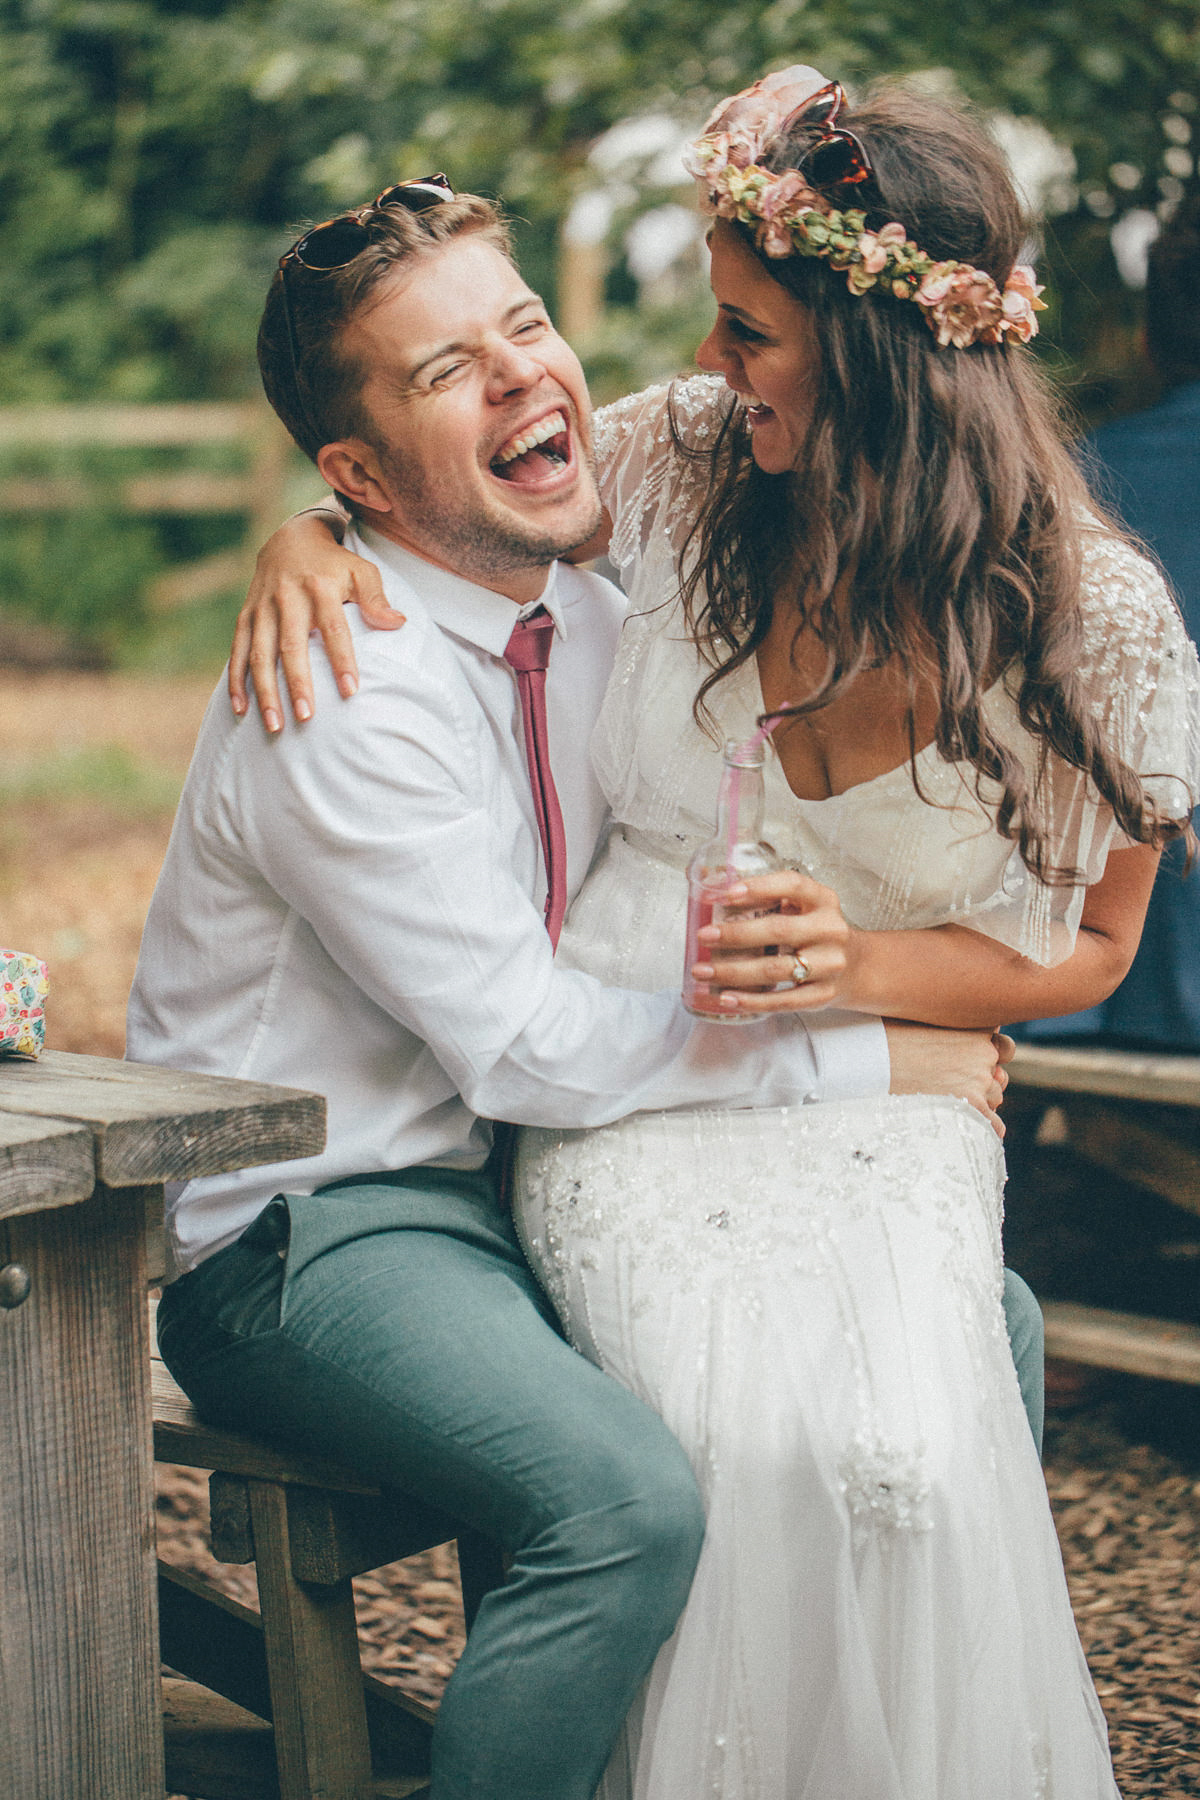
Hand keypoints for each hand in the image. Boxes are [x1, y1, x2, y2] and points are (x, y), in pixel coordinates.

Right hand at [228, 512, 404, 731]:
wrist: (291, 539)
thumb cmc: (334, 564)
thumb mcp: (361, 570)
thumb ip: (376, 598)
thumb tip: (397, 623)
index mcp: (320, 588)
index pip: (333, 628)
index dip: (342, 660)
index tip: (350, 691)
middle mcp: (287, 598)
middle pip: (291, 646)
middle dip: (297, 683)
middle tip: (307, 717)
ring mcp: (263, 608)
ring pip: (260, 654)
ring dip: (265, 691)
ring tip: (275, 724)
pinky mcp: (246, 615)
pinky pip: (238, 651)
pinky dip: (236, 680)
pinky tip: (241, 709)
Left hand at [688, 870, 849, 1012]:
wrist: (855, 966)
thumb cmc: (814, 931)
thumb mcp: (800, 906)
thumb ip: (763, 894)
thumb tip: (706, 876)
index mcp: (823, 900)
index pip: (793, 885)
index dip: (760, 887)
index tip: (727, 894)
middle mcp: (830, 929)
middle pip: (779, 930)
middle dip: (735, 934)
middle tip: (704, 936)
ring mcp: (829, 964)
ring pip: (775, 969)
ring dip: (733, 972)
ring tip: (703, 971)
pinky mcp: (823, 994)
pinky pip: (782, 1000)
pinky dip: (751, 1000)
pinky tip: (726, 997)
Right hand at [884, 1021, 1011, 1138]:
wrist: (869, 1062)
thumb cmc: (885, 1039)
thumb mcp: (920, 1020)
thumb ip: (948, 1030)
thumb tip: (965, 1044)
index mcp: (974, 1027)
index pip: (1003, 1047)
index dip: (989, 1057)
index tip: (971, 1065)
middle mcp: (984, 1051)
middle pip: (998, 1076)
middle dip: (981, 1083)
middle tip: (949, 1086)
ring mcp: (981, 1079)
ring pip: (994, 1098)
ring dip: (977, 1103)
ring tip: (943, 1102)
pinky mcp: (973, 1105)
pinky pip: (993, 1124)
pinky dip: (982, 1126)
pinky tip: (960, 1123)